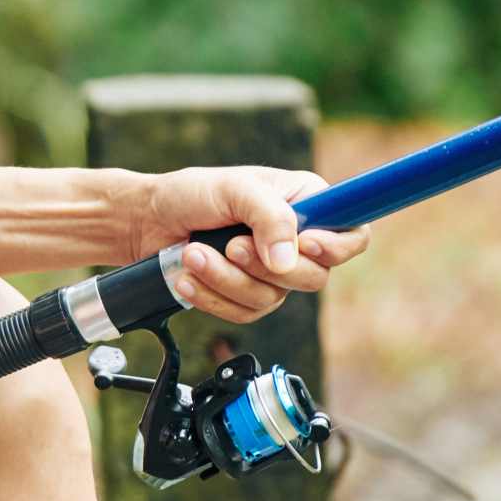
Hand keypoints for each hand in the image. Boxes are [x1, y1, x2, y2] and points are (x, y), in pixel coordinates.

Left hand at [127, 166, 369, 322]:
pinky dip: (213, 296)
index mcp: (306, 203)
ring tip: (194, 254)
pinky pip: (243, 312)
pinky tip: (190, 277)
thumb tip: (289, 259)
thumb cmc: (191, 193)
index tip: (306, 244)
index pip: (352, 234)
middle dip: (264, 266)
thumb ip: (269, 217)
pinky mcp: (244, 294)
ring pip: (273, 298)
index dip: (337, 247)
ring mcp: (271, 272)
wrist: (147, 220)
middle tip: (230, 245)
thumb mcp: (233, 189)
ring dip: (227, 279)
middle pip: (313, 276)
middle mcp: (295, 240)